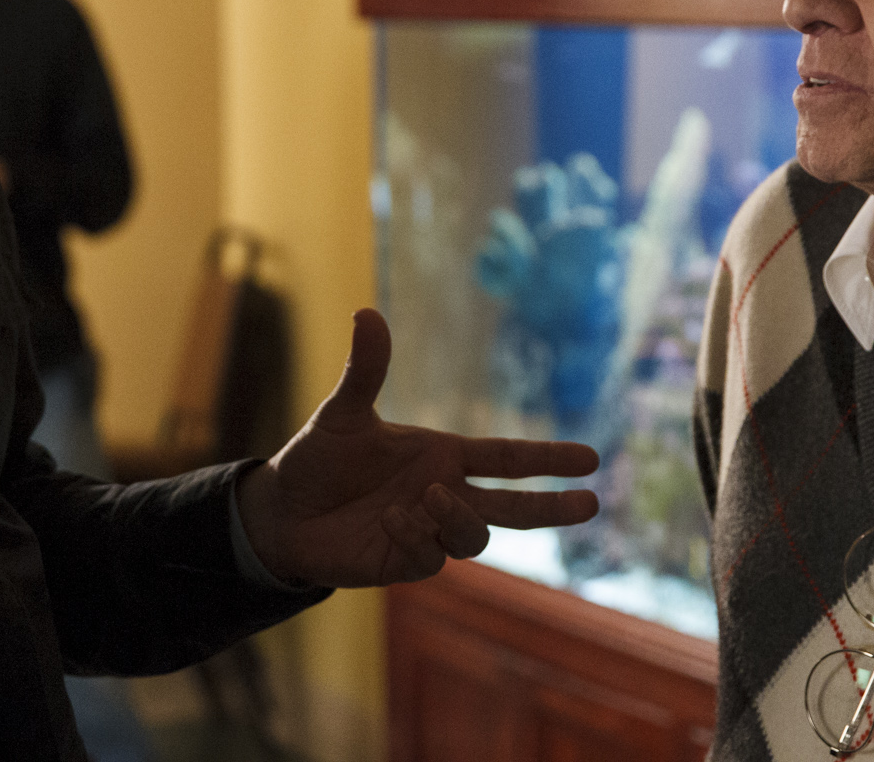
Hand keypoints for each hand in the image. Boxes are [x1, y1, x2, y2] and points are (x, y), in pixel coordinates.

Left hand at [237, 309, 598, 587]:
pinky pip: (431, 557)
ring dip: (458, 517)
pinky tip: (392, 519)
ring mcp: (428, 532)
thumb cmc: (319, 458)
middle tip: (591, 503)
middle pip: (513, 509)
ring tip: (426, 497)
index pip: (507, 458)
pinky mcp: (405, 562)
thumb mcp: (343, 412)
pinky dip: (417, 536)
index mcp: (442, 456)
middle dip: (552, 507)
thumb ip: (366, 370)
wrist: (281, 509)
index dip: (547, 458)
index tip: (590, 458)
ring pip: (475, 537)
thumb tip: (366, 312)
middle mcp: (444, 495)